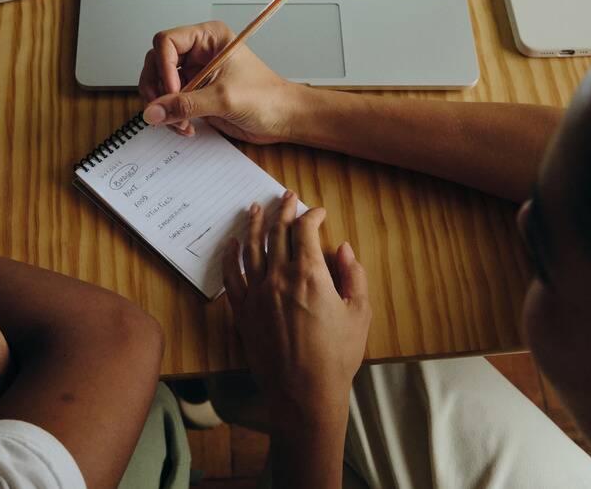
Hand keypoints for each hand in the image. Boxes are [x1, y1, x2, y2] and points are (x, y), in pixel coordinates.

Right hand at [138, 20, 302, 143]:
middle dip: (158, 90)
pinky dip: (170, 117)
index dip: (163, 67)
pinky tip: (186, 126)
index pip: (166, 42)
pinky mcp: (194, 93)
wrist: (283, 118)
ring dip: (163, 107)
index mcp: (208, 38)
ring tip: (180, 123)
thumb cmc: (267, 98)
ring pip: (158, 85)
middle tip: (167, 110)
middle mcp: (198, 52)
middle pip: (156, 63)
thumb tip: (153, 111)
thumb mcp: (224, 98)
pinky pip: (168, 103)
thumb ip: (186, 104)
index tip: (173, 91)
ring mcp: (194, 73)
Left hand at [222, 192, 370, 426]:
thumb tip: (344, 249)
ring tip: (256, 208)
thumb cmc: (337, 356)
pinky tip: (232, 243)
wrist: (304, 392)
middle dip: (284, 211)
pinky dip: (231, 256)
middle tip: (287, 197)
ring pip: (252, 249)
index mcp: (310, 275)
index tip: (319, 212)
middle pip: (278, 234)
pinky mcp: (243, 311)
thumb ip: (353, 275)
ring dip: (255, 225)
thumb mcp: (359, 313)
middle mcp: (279, 278)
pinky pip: (232, 276)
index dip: (312, 216)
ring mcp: (257, 294)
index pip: (306, 231)